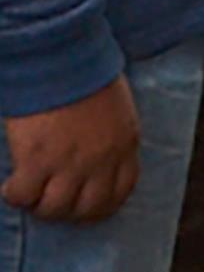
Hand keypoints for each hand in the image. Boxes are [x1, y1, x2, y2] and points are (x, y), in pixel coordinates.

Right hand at [2, 74, 140, 223]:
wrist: (62, 59)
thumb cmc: (86, 74)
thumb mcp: (116, 107)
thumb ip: (110, 134)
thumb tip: (95, 152)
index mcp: (124, 144)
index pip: (120, 191)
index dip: (101, 206)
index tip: (85, 209)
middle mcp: (100, 160)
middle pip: (87, 208)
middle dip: (68, 212)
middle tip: (50, 203)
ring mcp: (69, 163)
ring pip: (54, 208)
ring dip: (40, 207)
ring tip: (31, 196)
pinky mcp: (36, 160)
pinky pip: (23, 195)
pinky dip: (15, 196)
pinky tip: (10, 187)